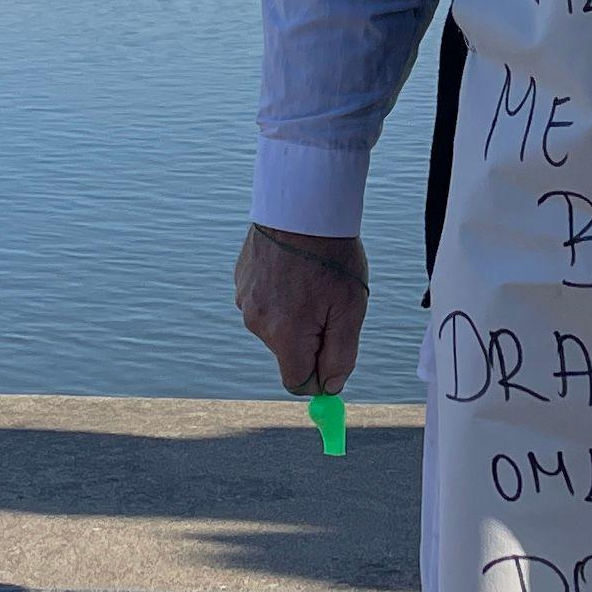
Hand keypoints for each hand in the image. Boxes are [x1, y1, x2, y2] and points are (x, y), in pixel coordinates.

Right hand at [234, 223, 367, 395]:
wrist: (302, 204)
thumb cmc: (332, 257)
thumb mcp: (350, 309)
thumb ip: (340, 356)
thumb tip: (330, 387)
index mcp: (284, 335)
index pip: (298, 382)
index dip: (321, 376)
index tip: (335, 357)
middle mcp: (257, 322)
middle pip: (288, 353)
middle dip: (311, 339)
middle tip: (332, 303)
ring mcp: (244, 299)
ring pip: (276, 326)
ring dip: (296, 314)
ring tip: (312, 278)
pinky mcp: (241, 280)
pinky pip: (265, 301)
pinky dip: (281, 293)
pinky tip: (295, 267)